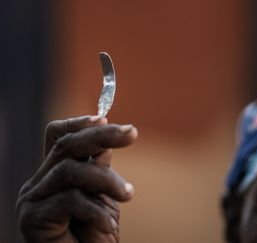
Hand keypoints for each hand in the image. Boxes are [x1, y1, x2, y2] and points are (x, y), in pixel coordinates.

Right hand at [16, 116, 137, 242]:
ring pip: (70, 170)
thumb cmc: (94, 235)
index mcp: (55, 173)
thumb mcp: (103, 198)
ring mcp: (33, 199)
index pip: (59, 136)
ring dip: (106, 180)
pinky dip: (95, 210)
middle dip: (102, 135)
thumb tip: (108, 142)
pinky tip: (108, 224)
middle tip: (132, 133)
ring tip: (128, 194)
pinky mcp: (32, 218)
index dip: (80, 123)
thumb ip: (99, 171)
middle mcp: (39, 182)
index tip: (107, 118)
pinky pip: (69, 200)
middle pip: (66, 145)